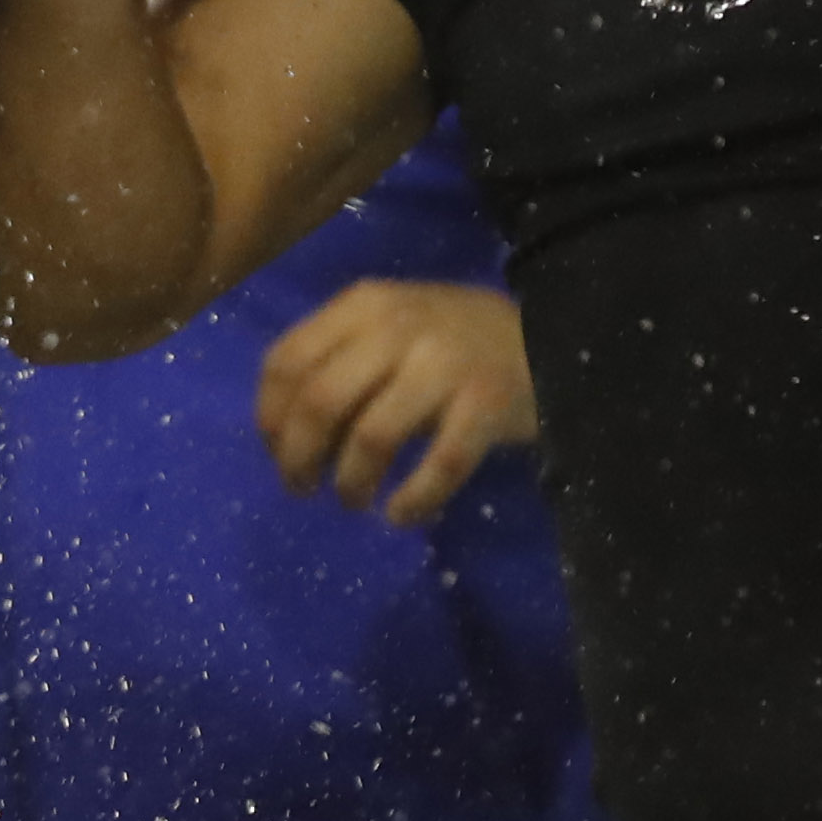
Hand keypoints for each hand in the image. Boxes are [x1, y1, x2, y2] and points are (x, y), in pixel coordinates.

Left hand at [256, 277, 536, 524]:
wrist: (552, 335)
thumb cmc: (452, 338)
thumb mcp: (389, 327)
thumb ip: (339, 360)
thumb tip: (285, 431)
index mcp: (362, 306)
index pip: (286, 359)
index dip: (270, 414)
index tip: (274, 450)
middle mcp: (397, 328)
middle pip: (320, 401)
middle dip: (298, 456)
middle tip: (301, 488)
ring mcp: (445, 365)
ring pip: (372, 436)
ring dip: (351, 481)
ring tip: (353, 500)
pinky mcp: (487, 404)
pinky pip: (440, 464)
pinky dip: (413, 498)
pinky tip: (401, 513)